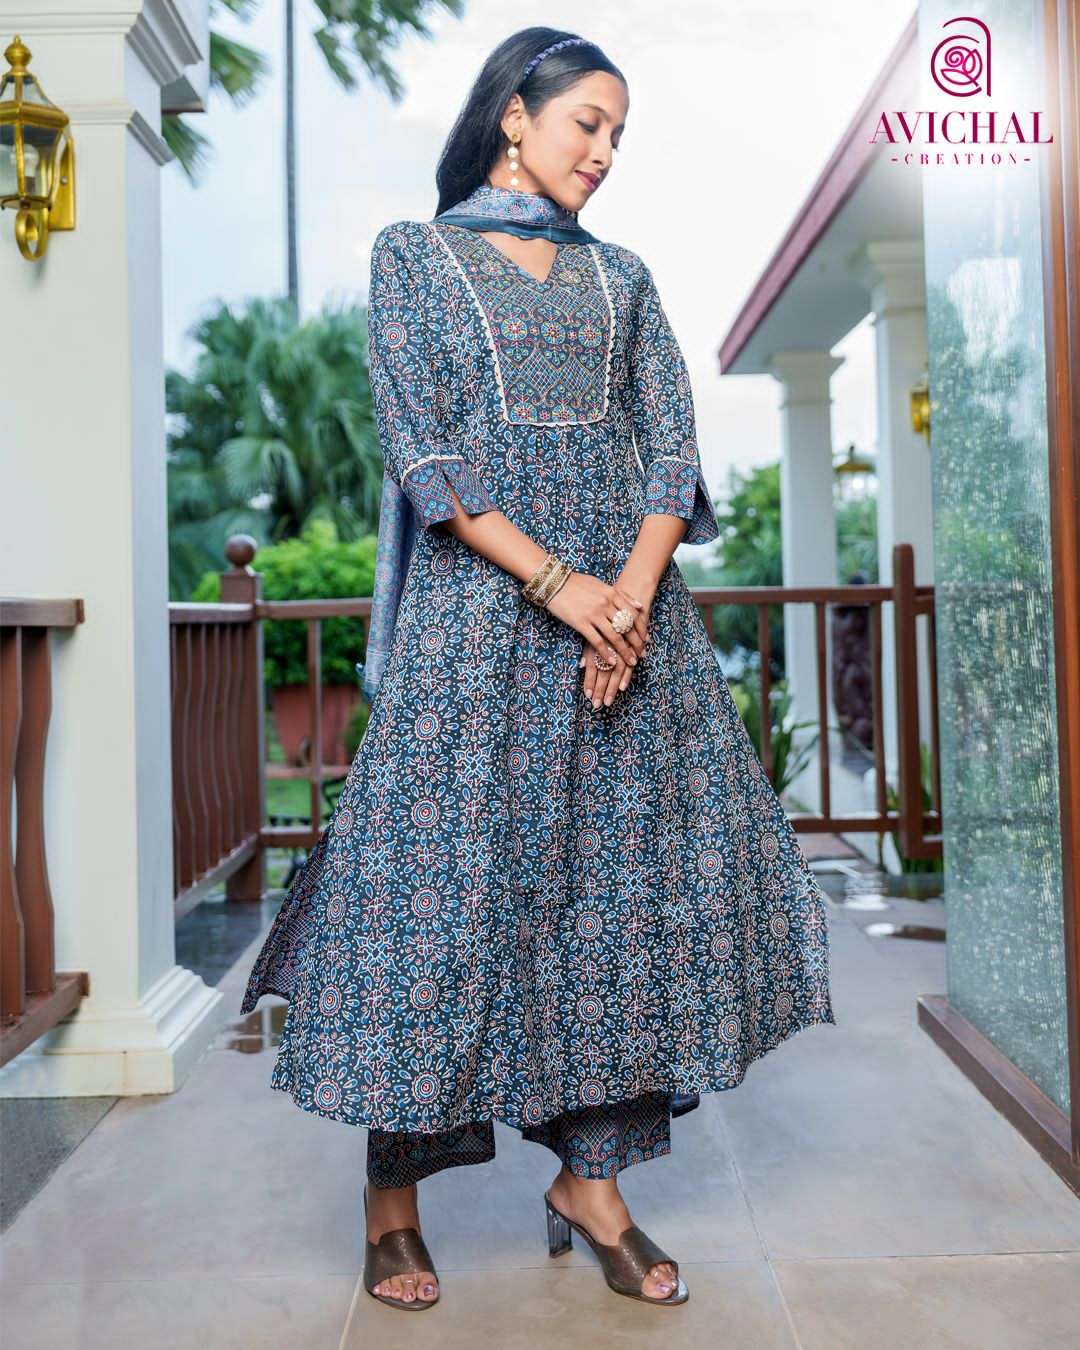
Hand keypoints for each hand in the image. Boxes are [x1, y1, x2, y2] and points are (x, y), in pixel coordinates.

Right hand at [543, 572, 646, 706]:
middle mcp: (605, 604)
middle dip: (636, 643)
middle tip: (642, 654)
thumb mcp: (601, 584)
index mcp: (611, 593)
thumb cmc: (577, 583)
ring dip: (624, 651)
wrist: (553, 582)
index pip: (632, 614)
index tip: (646, 639)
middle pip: (626, 627)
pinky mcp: (581, 623)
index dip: (640, 628)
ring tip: (631, 662)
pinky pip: (597, 641)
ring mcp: (593, 614)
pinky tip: (611, 662)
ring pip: (614, 636)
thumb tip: (638, 605)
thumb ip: (620, 595)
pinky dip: (606, 653)